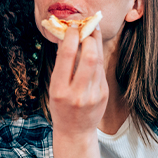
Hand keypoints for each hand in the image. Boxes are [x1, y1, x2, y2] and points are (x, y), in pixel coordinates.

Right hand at [48, 21, 106, 139]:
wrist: (74, 131)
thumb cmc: (60, 108)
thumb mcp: (54, 89)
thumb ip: (62, 67)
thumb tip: (66, 39)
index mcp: (59, 90)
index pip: (66, 56)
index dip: (71, 37)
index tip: (72, 26)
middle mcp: (76, 93)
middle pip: (88, 56)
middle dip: (88, 38)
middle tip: (86, 29)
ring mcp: (93, 94)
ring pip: (98, 61)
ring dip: (96, 44)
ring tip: (91, 34)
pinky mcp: (103, 94)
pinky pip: (101, 70)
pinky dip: (97, 57)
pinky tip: (93, 51)